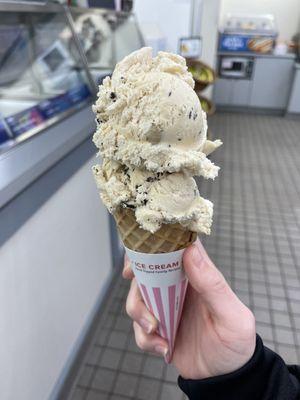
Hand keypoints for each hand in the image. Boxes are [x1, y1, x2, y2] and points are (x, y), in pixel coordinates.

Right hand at [123, 239, 255, 379]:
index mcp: (198, 275)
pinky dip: (145, 338)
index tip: (140, 255)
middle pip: (147, 271)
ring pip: (138, 298)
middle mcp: (179, 286)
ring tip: (156, 332)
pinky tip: (163, 347)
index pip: (176, 247)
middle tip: (142, 304)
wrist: (226, 379)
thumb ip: (212, 284)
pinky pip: (139, 326)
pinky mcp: (159, 326)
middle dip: (138, 286)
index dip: (154, 244)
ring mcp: (166, 306)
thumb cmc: (236, 344)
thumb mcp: (230, 315)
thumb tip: (191, 251)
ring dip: (140, 315)